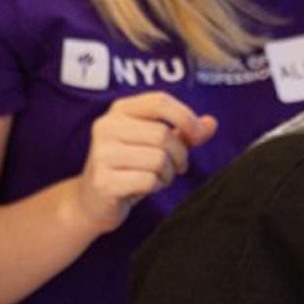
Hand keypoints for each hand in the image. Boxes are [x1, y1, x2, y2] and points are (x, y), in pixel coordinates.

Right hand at [71, 92, 217, 233]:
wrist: (92, 202)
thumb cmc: (130, 167)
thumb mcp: (157, 144)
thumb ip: (185, 132)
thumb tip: (211, 123)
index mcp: (120, 110)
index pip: (160, 101)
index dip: (186, 117)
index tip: (198, 135)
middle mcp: (106, 127)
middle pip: (162, 134)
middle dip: (180, 154)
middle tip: (177, 166)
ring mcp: (101, 154)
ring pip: (158, 158)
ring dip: (168, 173)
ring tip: (159, 177)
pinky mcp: (103, 181)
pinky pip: (148, 180)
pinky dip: (156, 186)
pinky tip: (145, 187)